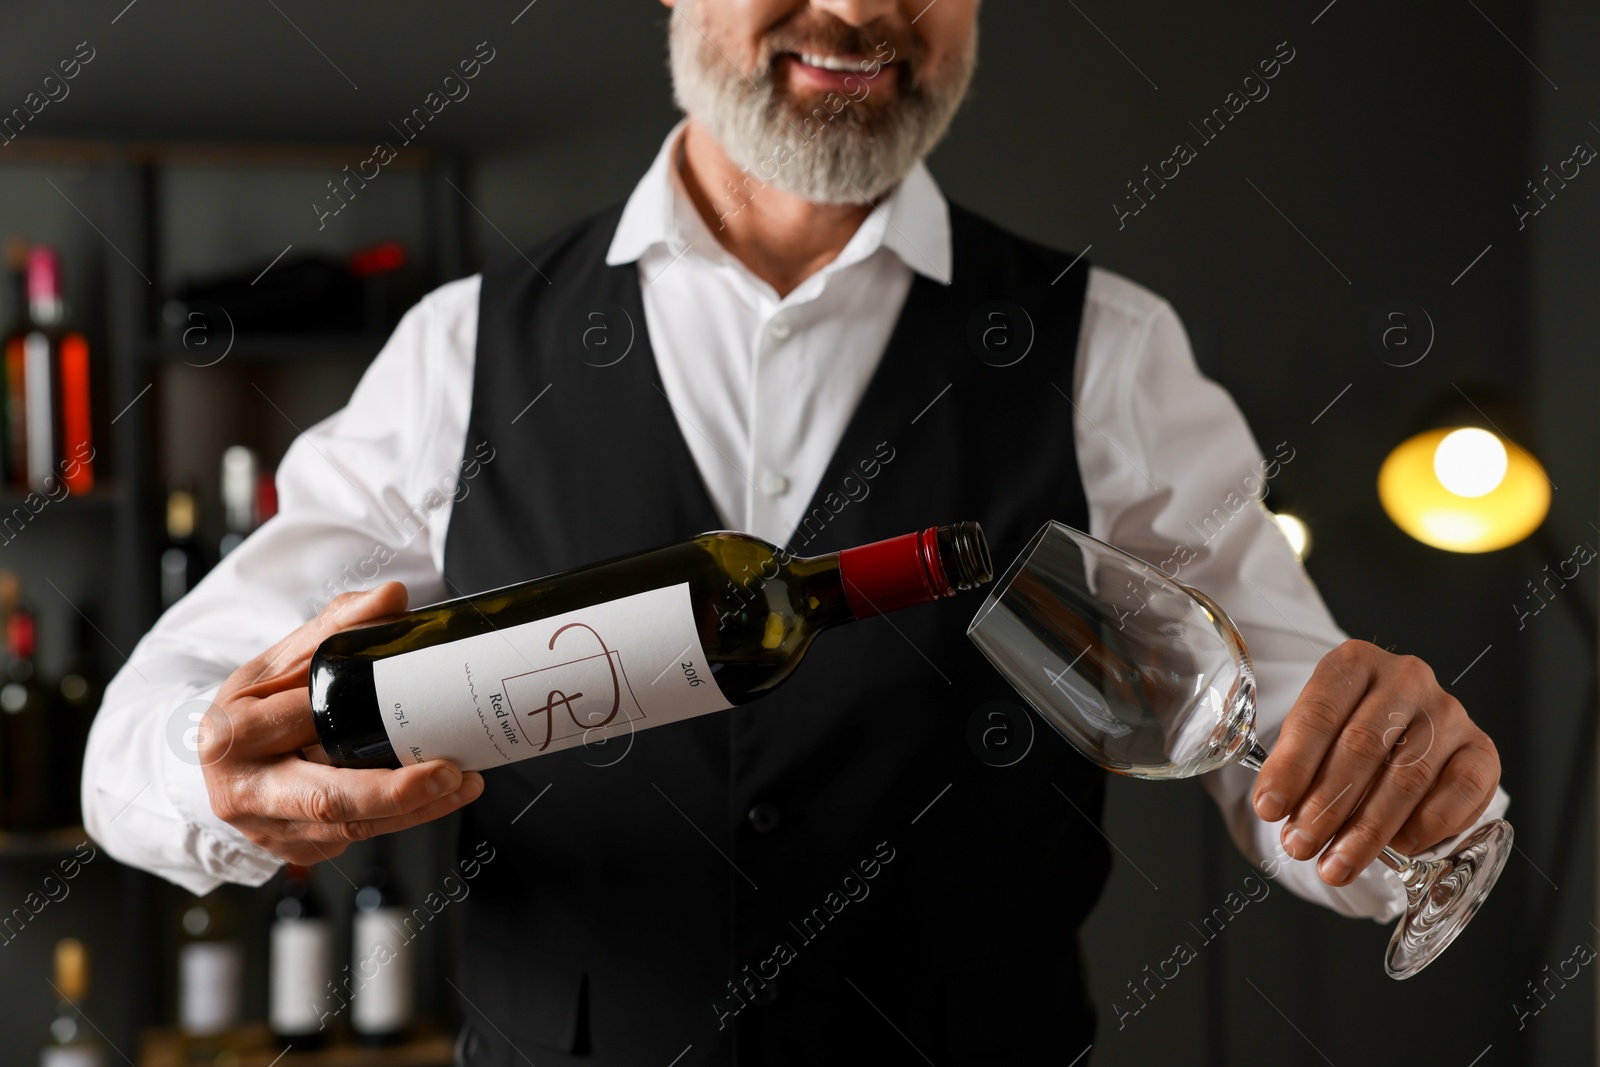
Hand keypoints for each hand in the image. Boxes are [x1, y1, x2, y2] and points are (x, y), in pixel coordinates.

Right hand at [198, 583, 484, 866]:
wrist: (220, 757)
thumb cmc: (254, 705)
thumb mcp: (282, 658)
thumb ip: (338, 624)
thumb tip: (394, 596)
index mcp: (231, 733)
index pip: (302, 719)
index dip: (355, 714)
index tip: (410, 704)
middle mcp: (243, 789)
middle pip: (326, 797)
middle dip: (393, 791)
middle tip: (450, 772)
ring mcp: (267, 828)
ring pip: (351, 825)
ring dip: (414, 810)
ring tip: (462, 783)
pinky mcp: (294, 849)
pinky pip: (356, 837)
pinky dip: (399, 820)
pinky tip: (436, 798)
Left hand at [1251, 640, 1499, 886]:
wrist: (1401, 730)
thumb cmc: (1343, 733)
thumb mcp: (1310, 734)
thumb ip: (1293, 762)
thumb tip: (1274, 807)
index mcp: (1354, 662)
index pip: (1319, 714)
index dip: (1292, 766)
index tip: (1269, 809)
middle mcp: (1406, 679)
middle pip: (1363, 746)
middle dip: (1326, 805)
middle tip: (1299, 846)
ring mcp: (1449, 712)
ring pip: (1407, 776)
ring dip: (1368, 830)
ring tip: (1336, 865)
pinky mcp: (1481, 749)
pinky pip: (1459, 792)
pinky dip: (1426, 827)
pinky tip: (1397, 850)